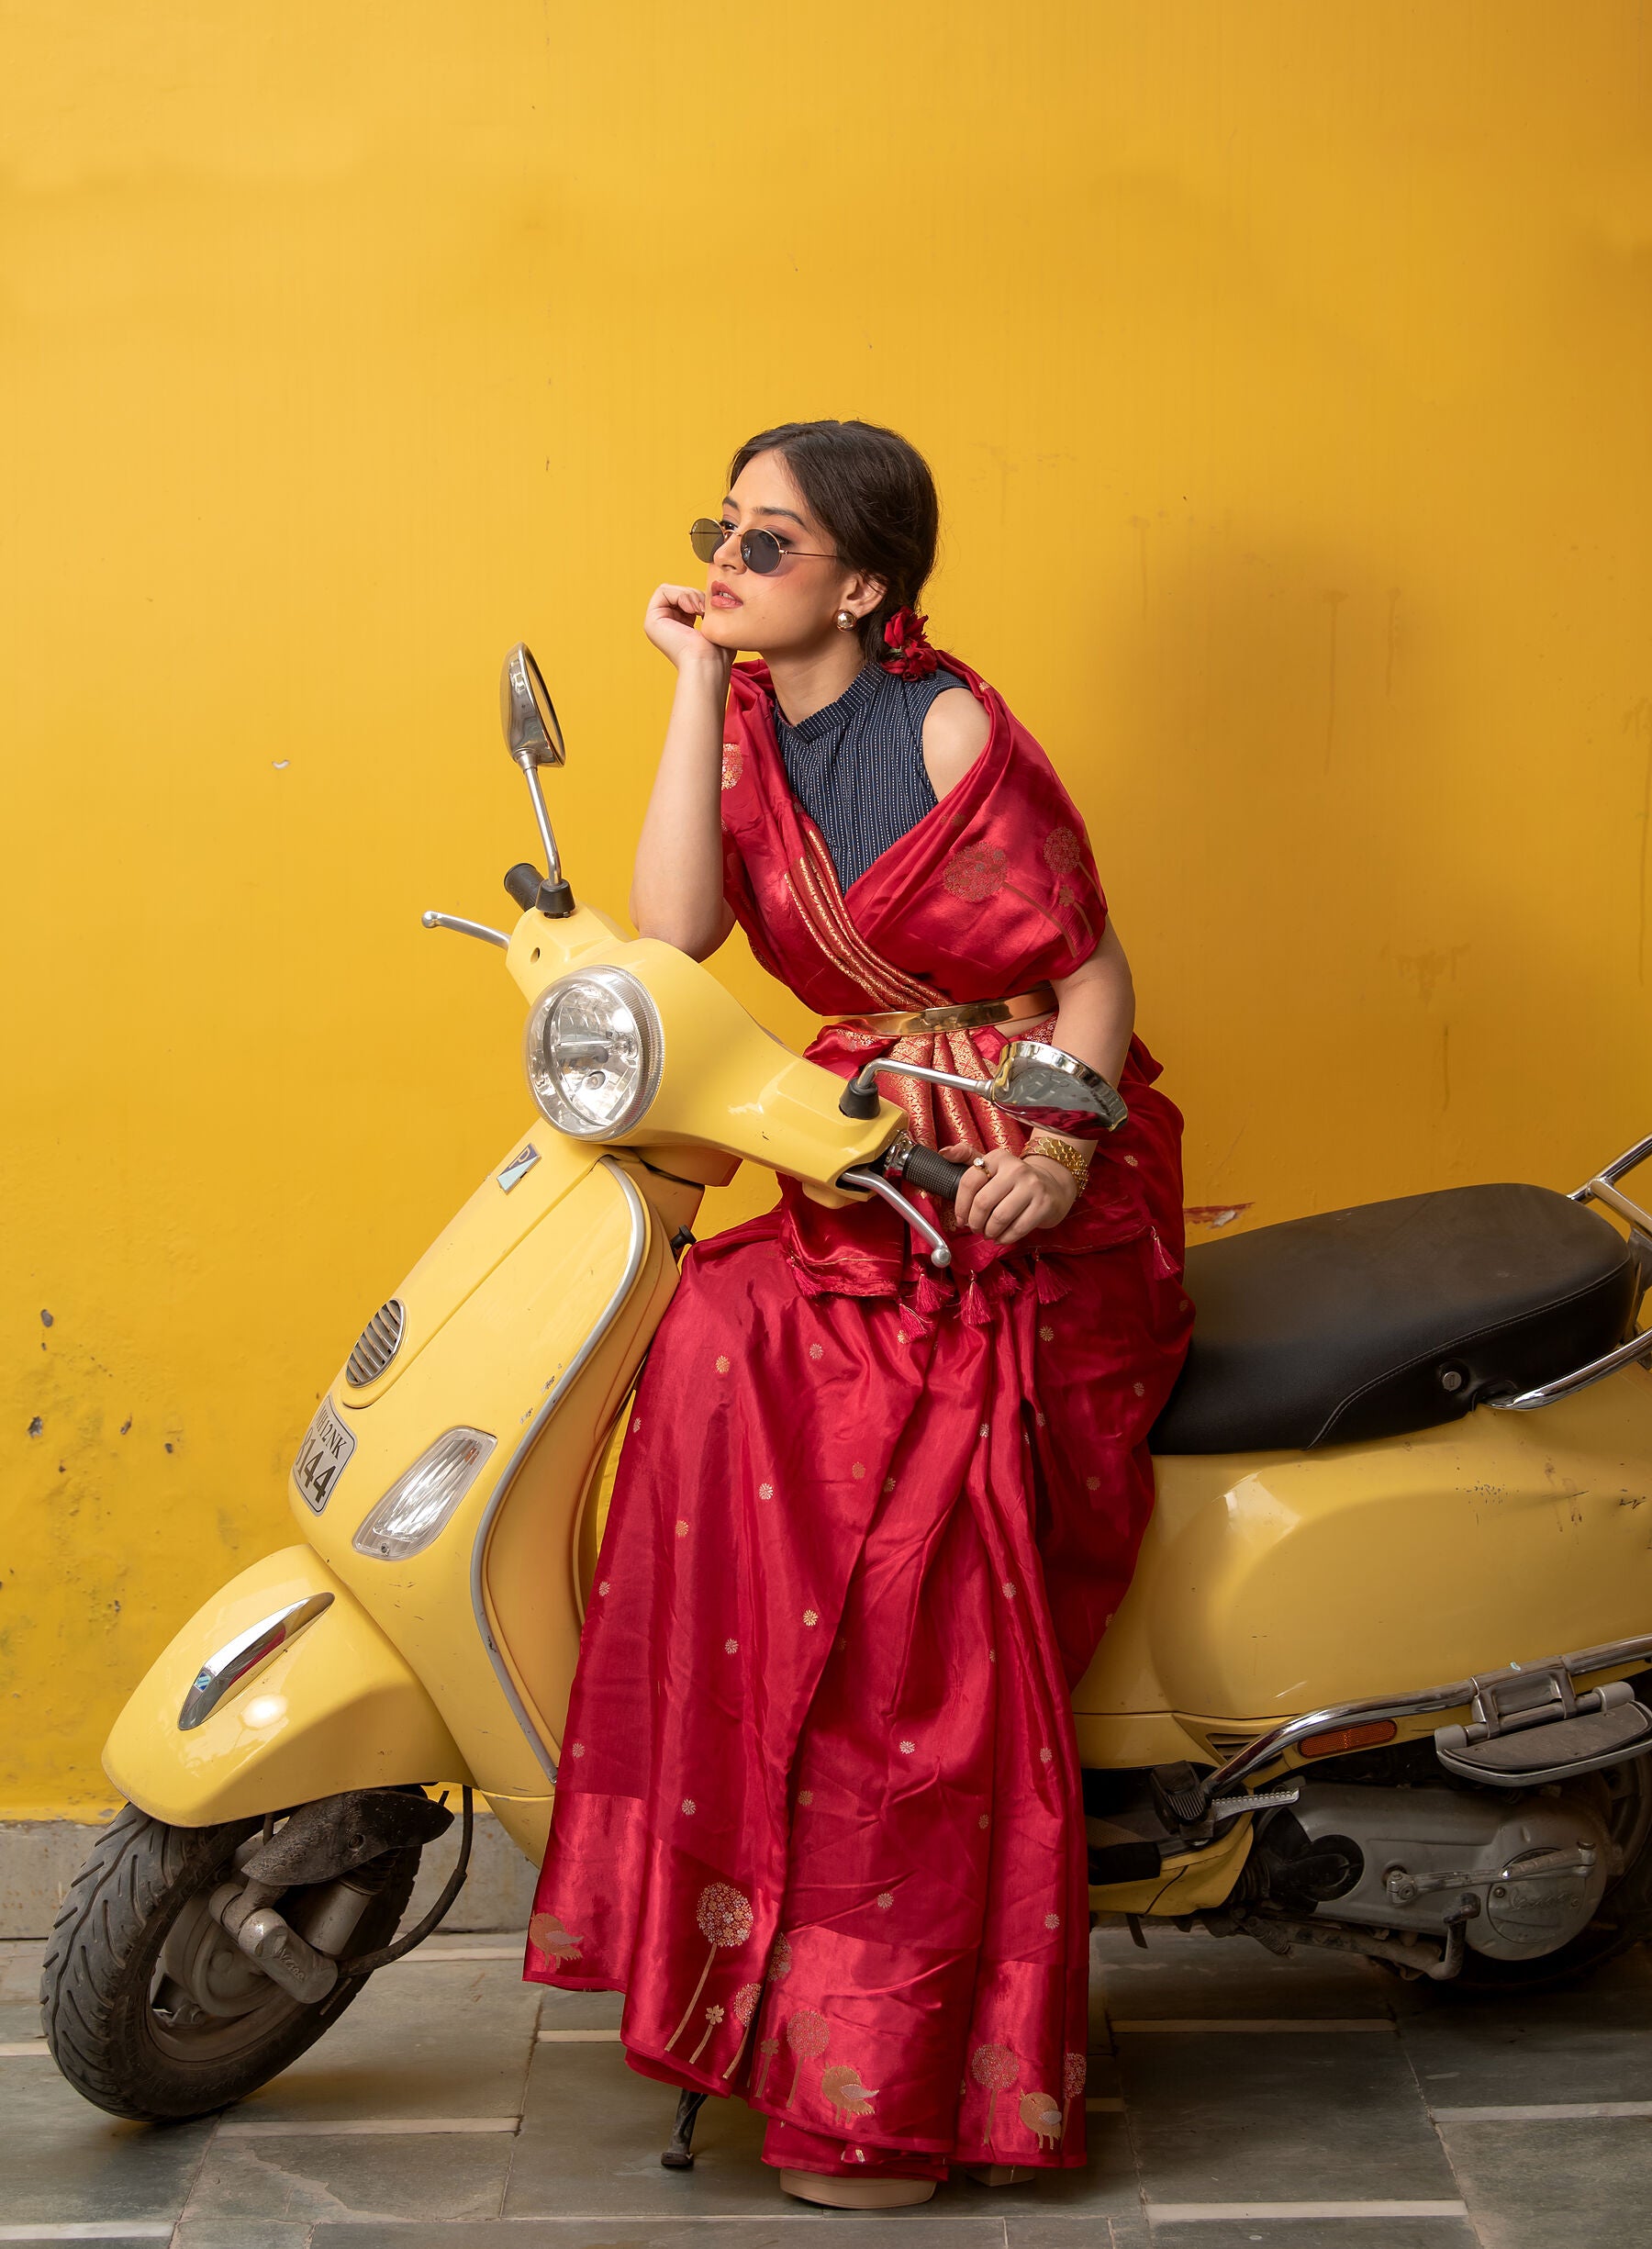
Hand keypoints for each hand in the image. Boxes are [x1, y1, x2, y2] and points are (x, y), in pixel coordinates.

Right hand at [644, 583, 732, 681]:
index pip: (685, 596)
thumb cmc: (717, 651)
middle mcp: (664, 625)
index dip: (698, 596)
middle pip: (677, 592)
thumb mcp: (716, 624)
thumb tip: (711, 594)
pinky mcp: (651, 621)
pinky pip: (662, 591)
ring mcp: (656, 624)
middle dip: (694, 594)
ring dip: (690, 594)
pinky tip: (693, 610)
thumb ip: (710, 609)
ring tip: (700, 611)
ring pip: (670, 590)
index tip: (708, 609)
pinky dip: (681, 595)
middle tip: (704, 609)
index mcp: (678, 627)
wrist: (708, 663)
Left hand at [941, 1142, 1078, 1243]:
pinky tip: (1002, 1237)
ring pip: (999, 1218)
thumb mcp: (992, 1164)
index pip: (970, 1182)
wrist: (1052, 1186)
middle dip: (975, 1222)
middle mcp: (1016, 1169)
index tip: (961, 1219)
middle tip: (976, 1228)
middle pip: (983, 1203)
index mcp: (998, 1157)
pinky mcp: (1044, 1204)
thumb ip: (966, 1157)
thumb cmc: (1014, 1180)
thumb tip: (944, 1153)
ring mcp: (1032, 1186)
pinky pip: (1017, 1229)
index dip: (960, 1206)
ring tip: (988, 1233)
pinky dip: (1005, 1238)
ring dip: (989, 1232)